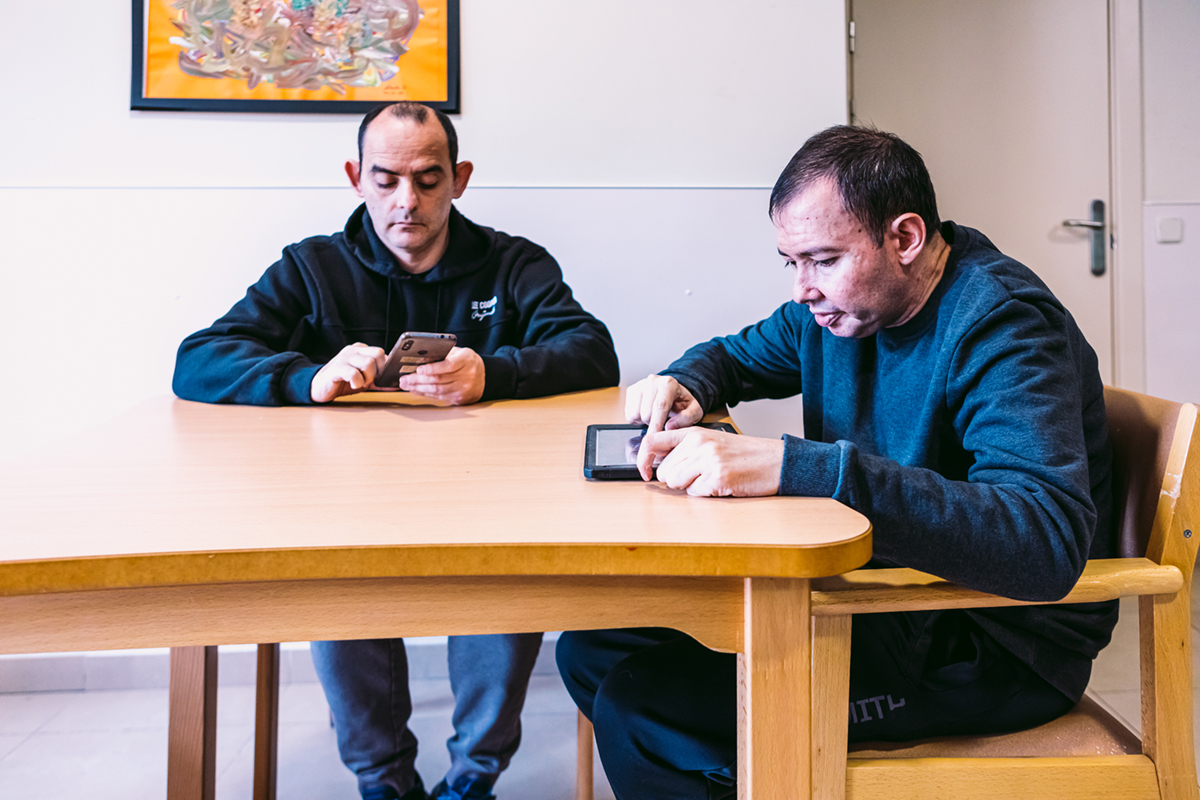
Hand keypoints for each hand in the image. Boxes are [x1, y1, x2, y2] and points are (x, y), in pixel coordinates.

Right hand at [311, 343, 386, 402]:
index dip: (387, 368)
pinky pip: (353, 373)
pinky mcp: (337, 368)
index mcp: (362, 350)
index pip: (382, 353)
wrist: (319, 387)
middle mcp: (354, 350)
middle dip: (378, 371)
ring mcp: (345, 357)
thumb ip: (379, 381)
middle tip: (370, 381)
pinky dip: (357, 382)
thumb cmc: (343, 382)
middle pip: (378, 354)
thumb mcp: (364, 381)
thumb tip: (396, 385)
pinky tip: (354, 385)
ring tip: (361, 384)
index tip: (385, 379)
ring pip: (368, 363)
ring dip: (368, 378)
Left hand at [398, 346, 485, 404]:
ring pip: (438, 390)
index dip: (432, 368)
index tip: (419, 369)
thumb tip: (419, 359)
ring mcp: (464, 389)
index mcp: (466, 360)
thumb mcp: (458, 352)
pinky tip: (416, 390)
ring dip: (419, 388)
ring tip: (406, 385)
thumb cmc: (466, 361)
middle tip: (405, 379)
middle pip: (439, 379)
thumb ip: (443, 354)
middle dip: (418, 380)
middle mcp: (467, 375)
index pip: (448, 365)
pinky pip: (440, 397)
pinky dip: (426, 394)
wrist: (483, 377)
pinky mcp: (460, 398)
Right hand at [625, 375, 702, 432]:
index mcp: (669, 384)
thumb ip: (687, 418)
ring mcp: (640, 385)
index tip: (655, 437)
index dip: (657, 424)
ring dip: (643, 420)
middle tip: (662, 420)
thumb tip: (670, 426)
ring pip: (635, 413)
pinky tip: (645, 413)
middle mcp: (653, 381)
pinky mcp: (632, 390)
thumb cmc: (682, 402)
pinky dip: (636, 418)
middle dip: (652, 423)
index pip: (660, 406)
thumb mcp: (694, 410)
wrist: (673, 392)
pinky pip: (629, 413)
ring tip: (654, 416)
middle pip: (646, 412)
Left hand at [637, 427, 783, 496]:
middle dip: (676, 479)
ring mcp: (708, 461)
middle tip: (698, 475)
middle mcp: (698, 444)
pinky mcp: (718, 479)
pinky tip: (720, 484)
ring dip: (689, 486)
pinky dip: (704, 493)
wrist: (775, 460)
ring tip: (709, 478)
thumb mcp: (712, 441)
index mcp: (694, 432)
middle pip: (663, 471)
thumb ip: (685, 448)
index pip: (652, 441)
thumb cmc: (743, 454)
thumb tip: (656, 463)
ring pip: (675, 483)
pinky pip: (694, 493)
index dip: (642, 459)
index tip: (644, 473)